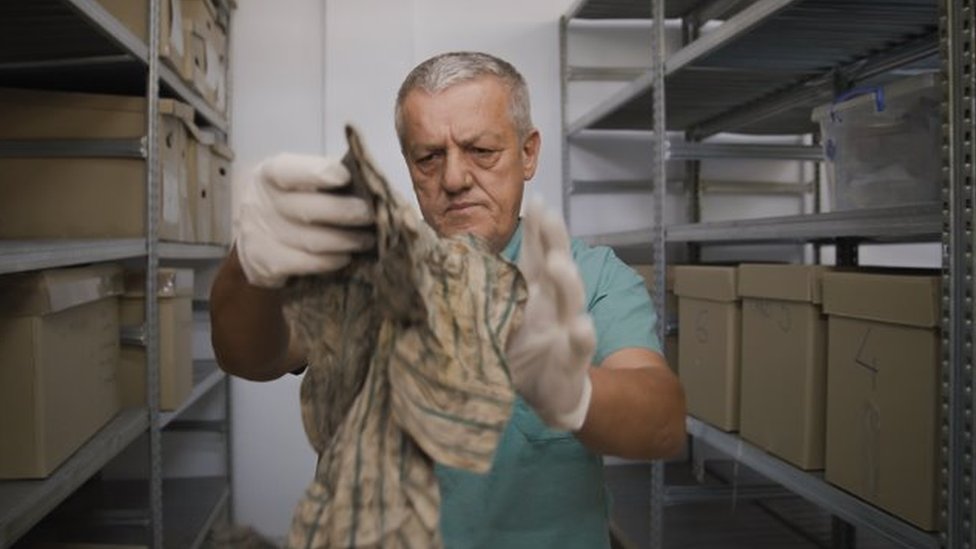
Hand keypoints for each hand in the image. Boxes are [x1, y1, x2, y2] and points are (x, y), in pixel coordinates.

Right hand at [235, 153, 375, 287]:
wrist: (253, 233)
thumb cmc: (290, 200)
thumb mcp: (297, 181)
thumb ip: (325, 180)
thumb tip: (366, 187)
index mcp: (270, 174)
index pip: (290, 171)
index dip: (319, 174)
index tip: (346, 177)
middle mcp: (260, 203)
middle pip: (307, 210)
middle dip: (345, 213)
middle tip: (370, 215)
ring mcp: (260, 236)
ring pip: (312, 241)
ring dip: (345, 241)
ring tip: (366, 240)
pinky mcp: (265, 264)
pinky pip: (305, 265)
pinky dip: (330, 261)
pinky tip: (345, 257)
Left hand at [507, 199, 595, 431]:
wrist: (549, 397)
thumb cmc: (522, 354)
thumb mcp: (500, 320)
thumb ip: (485, 293)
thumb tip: (439, 266)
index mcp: (535, 292)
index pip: (537, 253)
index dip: (538, 228)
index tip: (537, 198)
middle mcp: (554, 305)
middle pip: (557, 265)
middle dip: (554, 240)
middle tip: (549, 214)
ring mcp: (566, 330)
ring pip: (571, 300)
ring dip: (567, 280)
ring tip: (559, 263)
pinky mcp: (573, 360)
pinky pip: (580, 346)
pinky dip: (581, 335)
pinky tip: (581, 325)